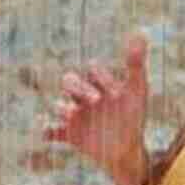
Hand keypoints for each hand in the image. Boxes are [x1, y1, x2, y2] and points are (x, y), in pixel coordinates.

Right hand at [43, 31, 149, 184]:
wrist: (127, 150)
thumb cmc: (132, 116)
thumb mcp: (137, 90)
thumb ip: (136, 64)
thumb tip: (139, 34)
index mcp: (99, 83)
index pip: (94, 70)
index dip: (102, 78)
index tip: (114, 92)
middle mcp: (83, 95)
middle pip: (70, 81)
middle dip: (77, 87)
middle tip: (95, 100)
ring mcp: (75, 115)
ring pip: (60, 106)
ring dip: (63, 108)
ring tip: (70, 114)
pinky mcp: (69, 134)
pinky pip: (51, 130)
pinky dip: (45, 130)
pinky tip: (45, 132)